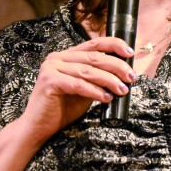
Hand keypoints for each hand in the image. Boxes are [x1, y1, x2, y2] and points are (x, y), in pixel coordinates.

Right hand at [20, 36, 134, 141]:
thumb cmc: (62, 109)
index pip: (94, 43)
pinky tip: (106, 98)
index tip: (130, 54)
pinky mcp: (49, 81)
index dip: (114, 45)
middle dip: (117, 66)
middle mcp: (57, 58)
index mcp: (66, 56)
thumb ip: (98, 78)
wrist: (39, 127)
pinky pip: (78, 84)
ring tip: (122, 90)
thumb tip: (124, 73)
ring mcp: (51, 68)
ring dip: (109, 80)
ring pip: (88, 70)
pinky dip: (95, 91)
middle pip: (94, 57)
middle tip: (131, 77)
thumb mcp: (85, 89)